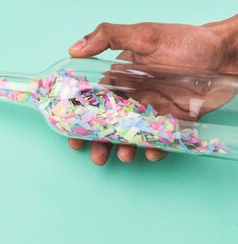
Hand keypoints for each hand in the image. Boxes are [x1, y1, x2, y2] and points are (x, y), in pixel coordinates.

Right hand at [67, 15, 237, 164]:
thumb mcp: (145, 35)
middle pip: (109, 125)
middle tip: (96, 156)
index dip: (80, 120)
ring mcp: (152, 112)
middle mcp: (133, 97)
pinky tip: (152, 152)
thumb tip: (74, 48)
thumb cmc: (188, 42)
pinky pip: (158, 141)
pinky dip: (154, 150)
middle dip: (100, 143)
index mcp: (121, 78)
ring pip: (131, 136)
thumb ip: (109, 37)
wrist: (226, 55)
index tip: (72, 136)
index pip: (93, 102)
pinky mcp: (172, 123)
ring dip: (124, 149)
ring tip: (124, 155)